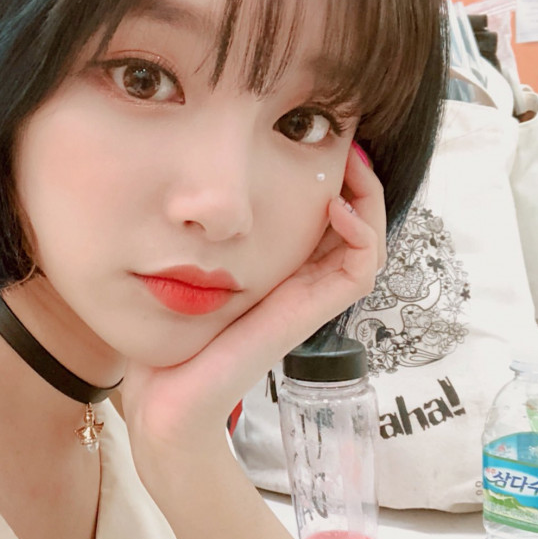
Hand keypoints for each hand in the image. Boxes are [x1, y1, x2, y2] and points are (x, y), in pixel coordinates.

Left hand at [121, 146, 385, 468]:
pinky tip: (336, 205)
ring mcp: (309, 300)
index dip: (337, 179)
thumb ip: (202, 241)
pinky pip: (362, 270)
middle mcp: (302, 284)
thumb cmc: (171, 338)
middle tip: (348, 140)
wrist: (167, 398)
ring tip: (351, 163)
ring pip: (370, 243)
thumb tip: (191, 193)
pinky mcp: (309, 315)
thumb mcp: (189, 271)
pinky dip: (365, 233)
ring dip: (370, 198)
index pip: (329, 220)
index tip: (323, 140)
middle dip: (360, 179)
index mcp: (280, 273)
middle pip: (358, 226)